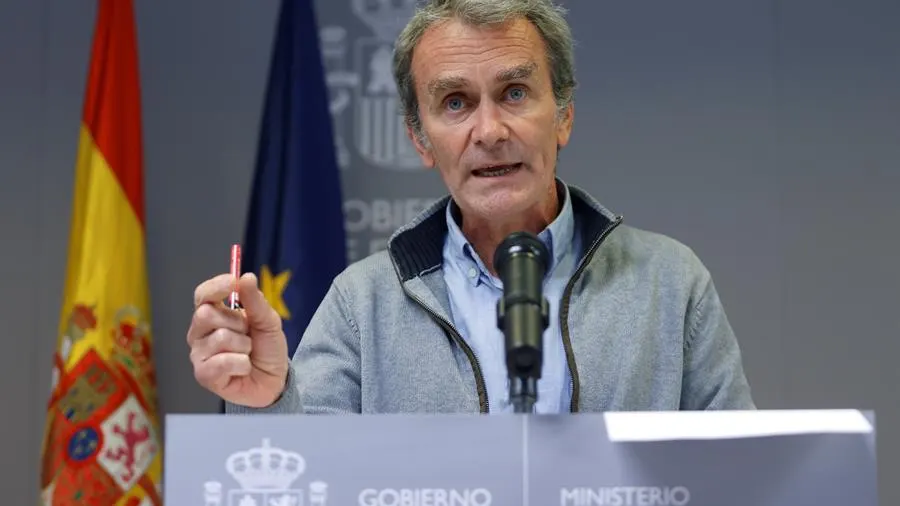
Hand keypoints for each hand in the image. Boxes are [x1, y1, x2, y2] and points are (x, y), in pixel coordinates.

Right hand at [187, 272, 288, 406]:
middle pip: (206, 314)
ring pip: (220, 338)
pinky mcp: (204, 375)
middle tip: (248, 334)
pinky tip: (244, 368)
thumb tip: (245, 277)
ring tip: (247, 354)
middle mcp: (199, 333)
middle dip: (237, 322)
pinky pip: (223, 362)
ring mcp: (199, 354)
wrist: (274, 380)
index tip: (233, 281)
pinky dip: (242, 364)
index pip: (202, 295)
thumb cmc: (266, 348)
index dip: (215, 287)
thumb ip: (255, 301)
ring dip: (244, 346)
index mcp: (212, 315)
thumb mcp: (268, 321)